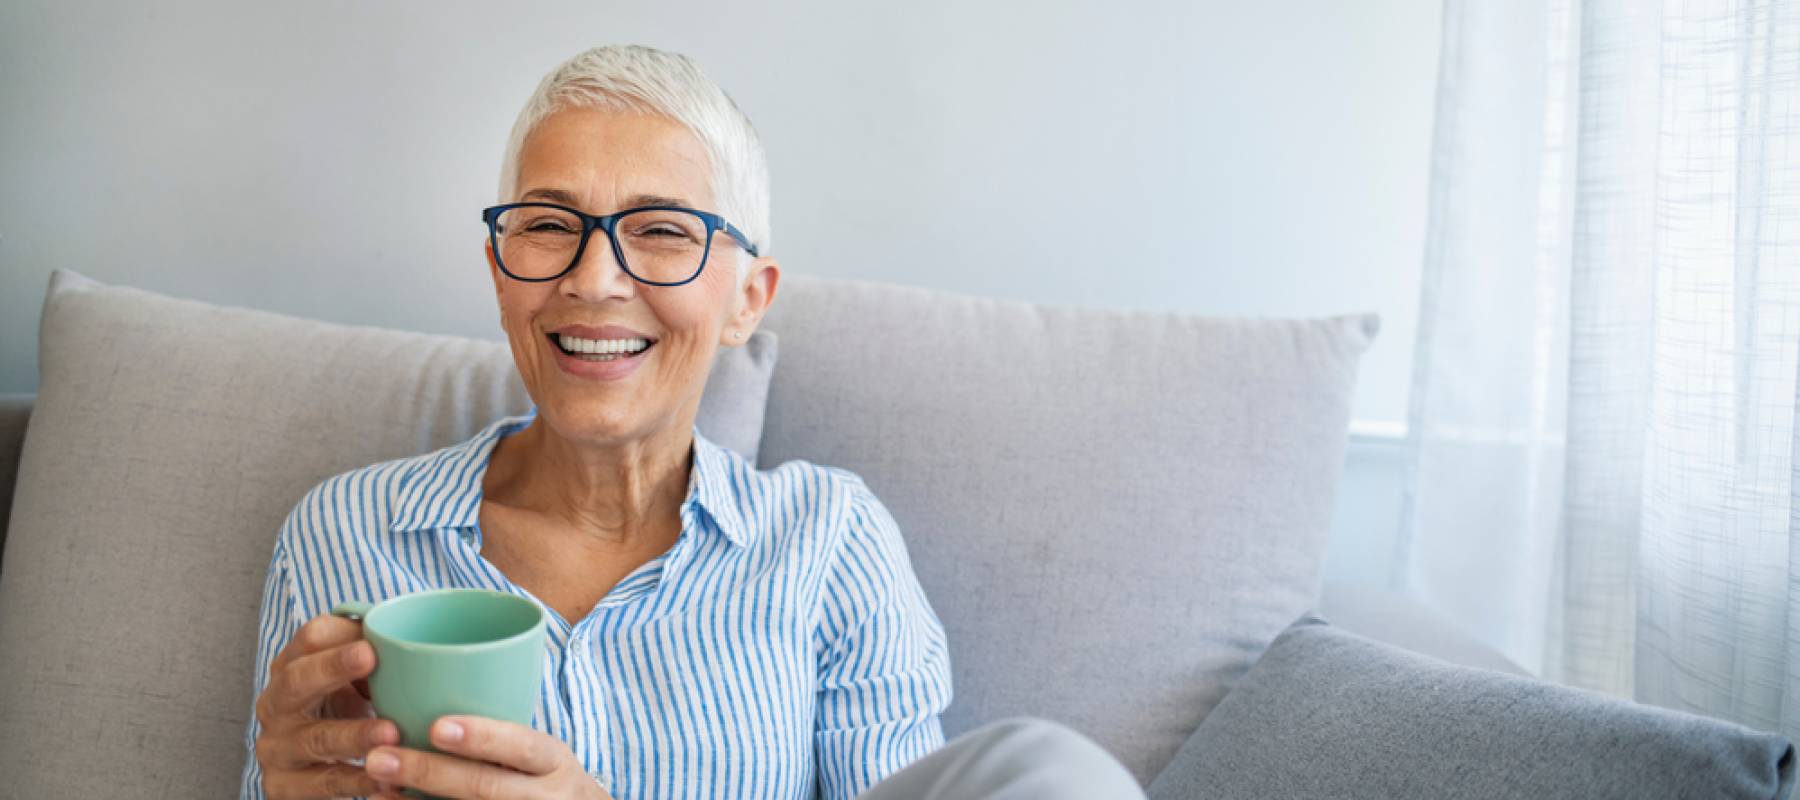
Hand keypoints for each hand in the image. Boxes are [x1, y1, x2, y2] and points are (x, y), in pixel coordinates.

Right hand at [254, 613, 403, 797]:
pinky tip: (385, 779)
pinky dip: (356, 781)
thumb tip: (417, 639)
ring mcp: (276, 746)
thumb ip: (377, 657)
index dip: (338, 638)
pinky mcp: (283, 786)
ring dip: (354, 735)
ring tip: (391, 733)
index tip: (371, 640)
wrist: (320, 769)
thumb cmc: (347, 710)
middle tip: (370, 659)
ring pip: (315, 738)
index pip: (309, 640)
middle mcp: (276, 704)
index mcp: (293, 666)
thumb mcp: (356, 680)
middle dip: (331, 668)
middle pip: (297, 680)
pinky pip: (323, 783)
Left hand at [363, 715, 612, 799]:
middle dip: (429, 773)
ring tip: (376, 785)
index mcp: (553, 762)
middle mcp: (544, 796)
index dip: (483, 737)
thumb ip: (505, 734)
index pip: (522, 747)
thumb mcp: (544, 755)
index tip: (438, 726)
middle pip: (485, 787)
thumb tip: (436, 681)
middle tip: (379, 758)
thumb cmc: (547, 780)